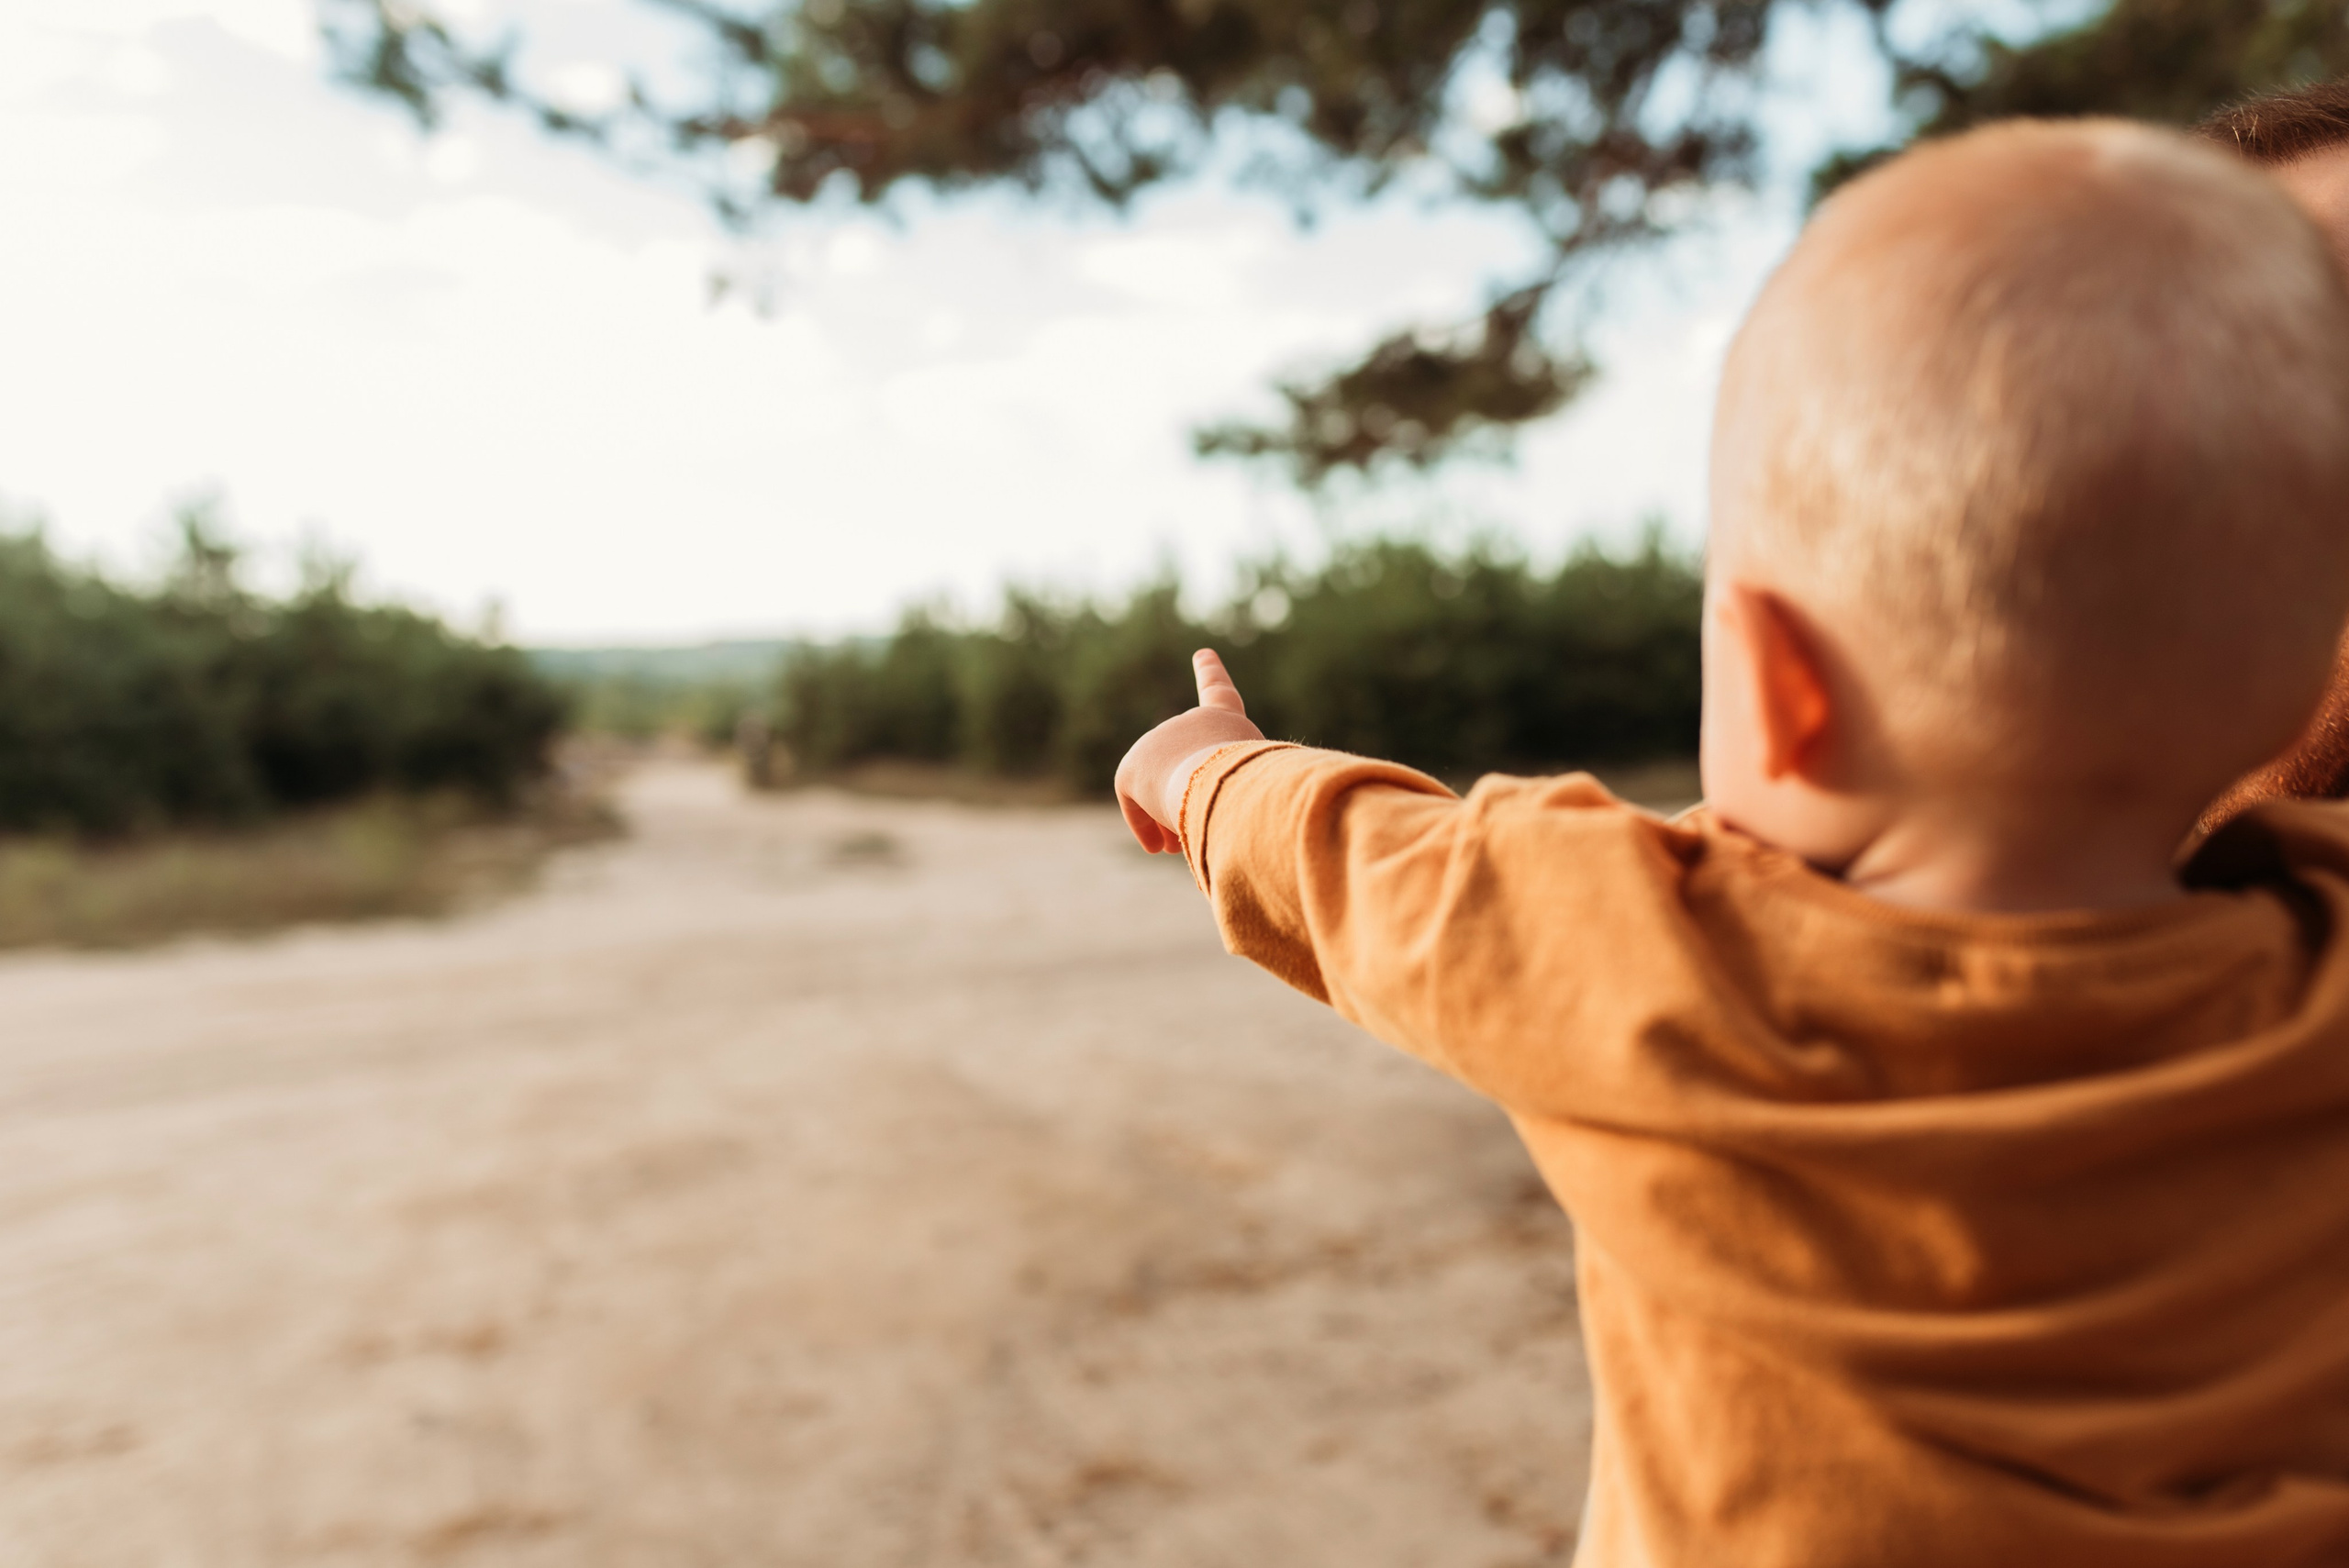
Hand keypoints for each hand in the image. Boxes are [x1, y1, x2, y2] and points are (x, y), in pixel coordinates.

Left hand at [1114, 649, 1264, 852]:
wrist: (1224, 785)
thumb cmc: (1256, 792)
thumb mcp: (1261, 787)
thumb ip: (1244, 792)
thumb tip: (1221, 823)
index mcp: (1226, 720)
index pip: (1219, 693)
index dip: (1211, 674)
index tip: (1203, 654)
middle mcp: (1192, 720)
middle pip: (1189, 766)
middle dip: (1188, 798)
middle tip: (1197, 833)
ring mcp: (1159, 740)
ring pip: (1164, 787)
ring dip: (1171, 816)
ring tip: (1183, 845)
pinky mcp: (1133, 767)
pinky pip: (1134, 799)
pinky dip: (1145, 824)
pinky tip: (1157, 848)